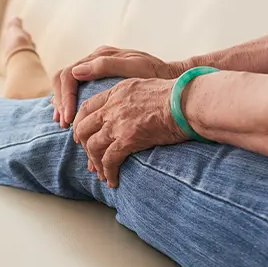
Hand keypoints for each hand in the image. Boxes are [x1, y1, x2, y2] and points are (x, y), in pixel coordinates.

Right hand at [52, 45, 185, 127]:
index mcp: (99, 57)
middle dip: (61, 102)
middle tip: (63, 124)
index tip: (68, 118)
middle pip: (64, 81)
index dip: (64, 97)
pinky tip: (73, 121)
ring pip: (69, 87)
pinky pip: (80, 93)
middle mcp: (95, 62)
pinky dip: (74, 106)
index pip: (68, 75)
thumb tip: (76, 71)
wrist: (172, 77)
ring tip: (64, 125)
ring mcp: (98, 72)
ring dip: (64, 105)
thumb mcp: (135, 67)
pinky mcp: (103, 83)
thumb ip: (106, 66)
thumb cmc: (156, 73)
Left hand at [72, 78, 187, 187]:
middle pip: (84, 128)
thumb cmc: (177, 95)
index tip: (81, 135)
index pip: (87, 107)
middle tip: (90, 157)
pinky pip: (109, 160)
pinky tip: (113, 181)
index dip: (80, 122)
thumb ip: (132, 96)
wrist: (187, 102)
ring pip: (93, 146)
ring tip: (102, 174)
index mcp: (117, 92)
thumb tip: (132, 109)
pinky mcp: (128, 139)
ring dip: (95, 163)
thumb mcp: (146, 86)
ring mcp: (118, 123)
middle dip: (84, 146)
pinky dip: (108, 172)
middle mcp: (113, 107)